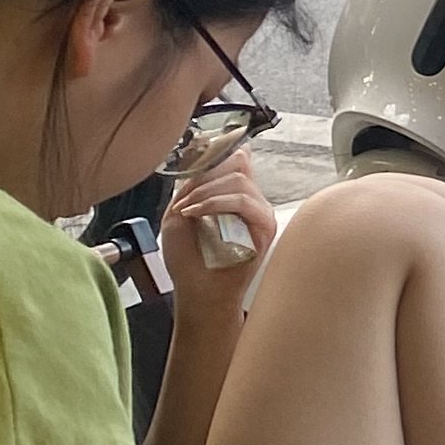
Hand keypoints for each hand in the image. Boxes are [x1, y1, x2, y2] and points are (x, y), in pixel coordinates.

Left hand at [159, 144, 278, 316]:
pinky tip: (196, 214)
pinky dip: (215, 203)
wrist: (199, 293)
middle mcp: (251, 200)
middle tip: (184, 197)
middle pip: (236, 163)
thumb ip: (192, 184)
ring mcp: (260, 213)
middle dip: (204, 175)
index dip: (215, 152)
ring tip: (187, 210)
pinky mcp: (265, 227)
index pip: (235, 157)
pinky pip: (244, 201)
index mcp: (233, 195)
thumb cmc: (189, 260)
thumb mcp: (179, 212)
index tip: (192, 157)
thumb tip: (204, 154)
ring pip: (238, 180)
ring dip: (205, 191)